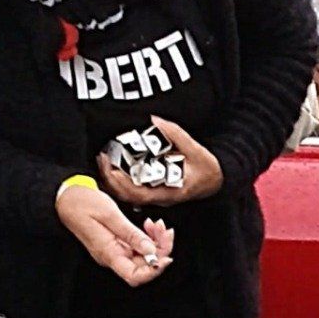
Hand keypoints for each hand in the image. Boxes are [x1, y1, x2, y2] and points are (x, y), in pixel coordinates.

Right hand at [56, 183, 172, 286]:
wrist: (66, 197)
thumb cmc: (81, 203)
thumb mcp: (110, 214)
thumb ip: (131, 234)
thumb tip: (150, 250)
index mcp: (108, 253)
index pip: (134, 276)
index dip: (153, 271)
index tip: (165, 259)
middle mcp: (112, 256)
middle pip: (144, 265)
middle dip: (159, 249)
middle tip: (164, 230)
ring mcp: (115, 250)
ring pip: (144, 255)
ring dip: (156, 241)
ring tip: (156, 224)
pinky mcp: (117, 243)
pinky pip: (138, 246)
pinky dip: (148, 237)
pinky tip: (149, 226)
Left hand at [97, 115, 222, 205]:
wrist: (216, 180)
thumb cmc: (207, 169)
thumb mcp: (195, 149)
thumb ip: (175, 134)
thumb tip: (155, 119)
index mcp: (169, 192)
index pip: (140, 194)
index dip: (122, 183)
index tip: (111, 167)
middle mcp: (159, 197)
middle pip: (128, 196)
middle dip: (110, 180)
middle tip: (102, 158)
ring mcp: (155, 195)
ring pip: (127, 195)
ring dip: (112, 180)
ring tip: (103, 160)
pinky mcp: (152, 190)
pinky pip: (131, 190)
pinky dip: (119, 180)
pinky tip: (113, 165)